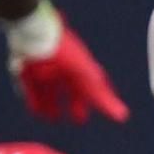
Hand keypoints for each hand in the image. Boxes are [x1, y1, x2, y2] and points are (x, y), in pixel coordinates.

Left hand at [11, 16, 127, 124]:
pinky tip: (37, 112)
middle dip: (77, 104)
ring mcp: (48, 69)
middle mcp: (66, 69)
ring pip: (53, 90)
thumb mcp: (85, 77)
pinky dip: (36, 100)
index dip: (102, 100)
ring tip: (52, 118)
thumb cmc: (64, 52)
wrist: (34, 33)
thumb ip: (102, 98)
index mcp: (83, 69)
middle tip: (79, 119)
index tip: (109, 111)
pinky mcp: (30, 70)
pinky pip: (34, 88)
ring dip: (54, 105)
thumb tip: (123, 116)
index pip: (96, 88)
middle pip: (74, 89)